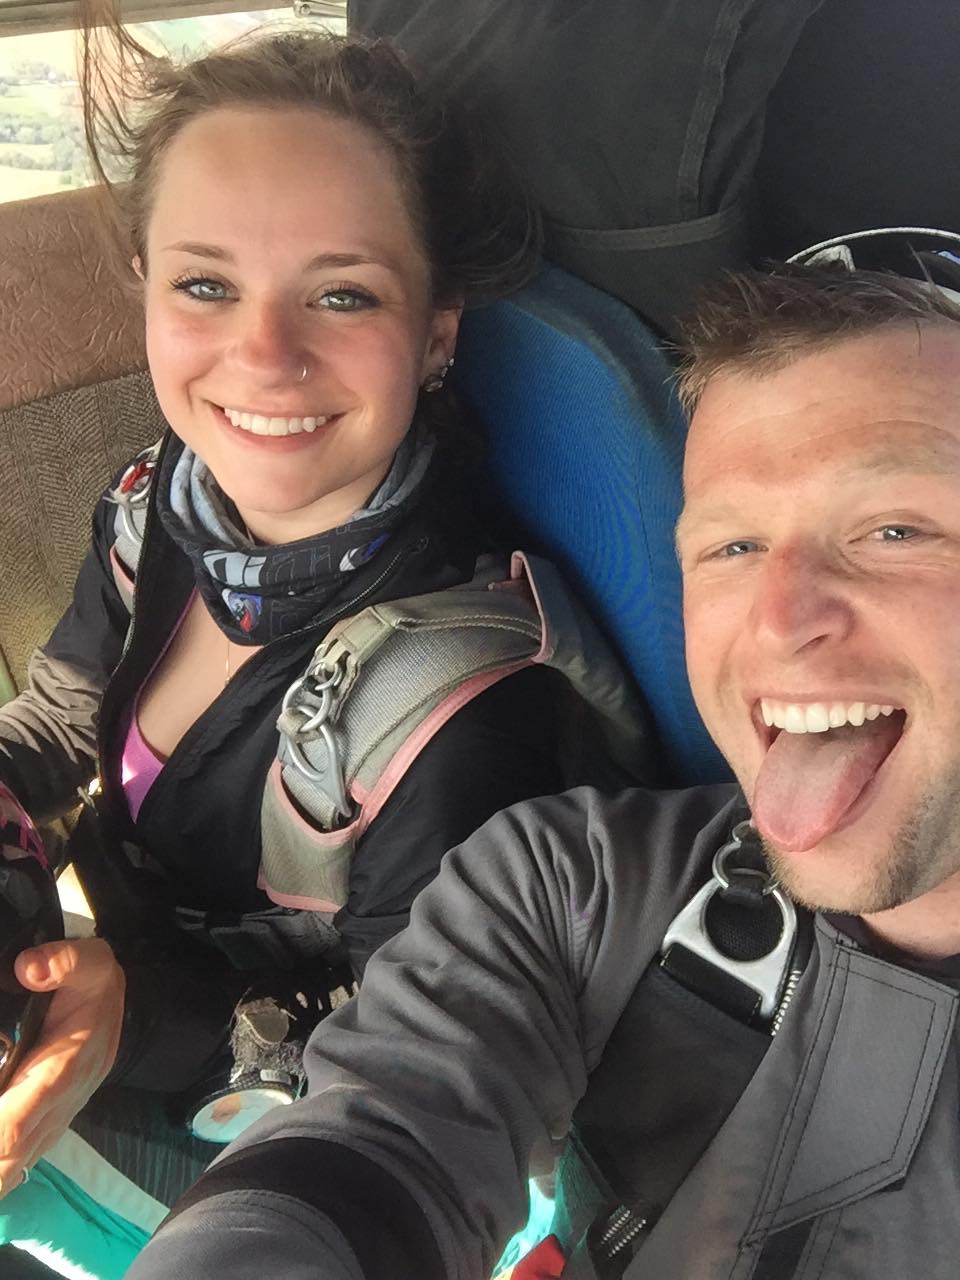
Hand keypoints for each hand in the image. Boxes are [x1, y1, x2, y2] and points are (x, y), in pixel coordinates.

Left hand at [0, 938, 124, 1195]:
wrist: (115, 1003)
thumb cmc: (94, 983)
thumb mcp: (88, 961)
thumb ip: (62, 962)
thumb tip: (27, 969)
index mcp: (63, 1070)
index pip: (22, 1120)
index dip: (2, 1137)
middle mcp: (59, 1104)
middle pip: (13, 1155)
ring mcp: (54, 1118)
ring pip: (18, 1163)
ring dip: (0, 1175)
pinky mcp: (50, 1123)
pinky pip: (24, 1158)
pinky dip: (7, 1172)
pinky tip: (0, 1181)